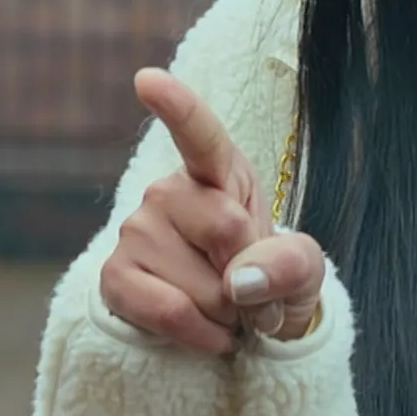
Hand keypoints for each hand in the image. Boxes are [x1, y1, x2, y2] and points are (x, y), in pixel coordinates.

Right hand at [97, 68, 327, 356]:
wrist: (236, 328)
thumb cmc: (268, 282)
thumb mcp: (303, 269)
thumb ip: (289, 264)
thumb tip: (239, 280)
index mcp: (219, 171)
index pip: (200, 135)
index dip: (178, 108)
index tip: (148, 80)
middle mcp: (168, 191)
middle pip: (225, 228)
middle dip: (251, 276)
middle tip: (250, 291)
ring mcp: (135, 232)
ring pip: (200, 284)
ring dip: (227, 315)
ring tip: (224, 311)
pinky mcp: (113, 276)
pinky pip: (168, 312)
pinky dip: (200, 335)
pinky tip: (208, 334)